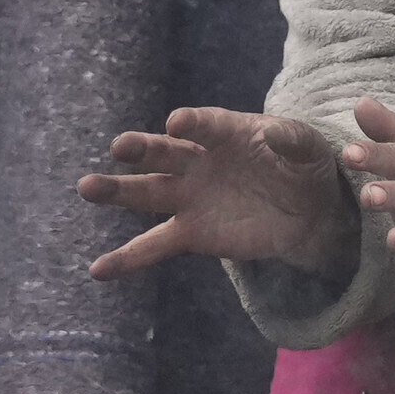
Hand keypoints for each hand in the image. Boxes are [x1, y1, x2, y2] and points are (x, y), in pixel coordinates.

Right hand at [83, 106, 354, 279]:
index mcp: (224, 132)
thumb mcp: (307, 148)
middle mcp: (197, 160)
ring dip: (117, 191)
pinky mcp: (191, 233)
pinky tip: (98, 270)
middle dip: (142, 149)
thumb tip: (277, 136)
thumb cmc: (303, 165)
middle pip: (164, 154)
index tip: (176, 123)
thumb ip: (292, 141)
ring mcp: (189, 197)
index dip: (193, 123)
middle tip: (120, 147)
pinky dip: (126, 259)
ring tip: (86, 187)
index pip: (205, 125)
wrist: (307, 209)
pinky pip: (154, 246)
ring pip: (148, 193)